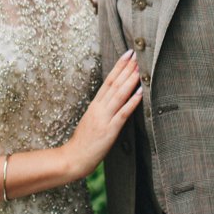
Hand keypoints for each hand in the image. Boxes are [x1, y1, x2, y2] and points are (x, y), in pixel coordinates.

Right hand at [61, 51, 142, 180]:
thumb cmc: (83, 142)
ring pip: (119, 95)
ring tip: (140, 68)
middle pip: (114, 84)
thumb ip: (102, 110)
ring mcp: (104, 118)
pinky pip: (123, 113)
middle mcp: (99, 108)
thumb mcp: (92, 121)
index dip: (118, 67)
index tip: (127, 54)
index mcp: (95, 105)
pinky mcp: (110, 130)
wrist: (73, 158)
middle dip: (126, 68)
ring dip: (130, 80)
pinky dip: (132, 102)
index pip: (108, 81)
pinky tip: (140, 92)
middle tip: (136, 54)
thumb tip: (113, 100)